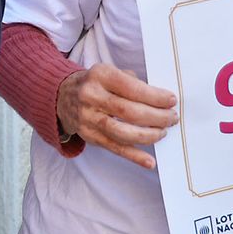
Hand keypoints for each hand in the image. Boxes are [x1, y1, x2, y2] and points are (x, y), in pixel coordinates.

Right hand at [56, 62, 177, 168]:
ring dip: (148, 135)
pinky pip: (114, 148)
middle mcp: (91, 96)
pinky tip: (149, 161)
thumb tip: (160, 100)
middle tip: (171, 118)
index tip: (171, 101)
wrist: (60, 96)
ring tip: (163, 132)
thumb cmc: (95, 84)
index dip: (155, 96)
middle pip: (129, 111)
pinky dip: (134, 156)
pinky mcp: (89, 136)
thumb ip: (132, 82)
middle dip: (156, 117)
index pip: (132, 88)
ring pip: (122, 133)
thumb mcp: (109, 72)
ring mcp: (88, 118)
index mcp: (99, 75)